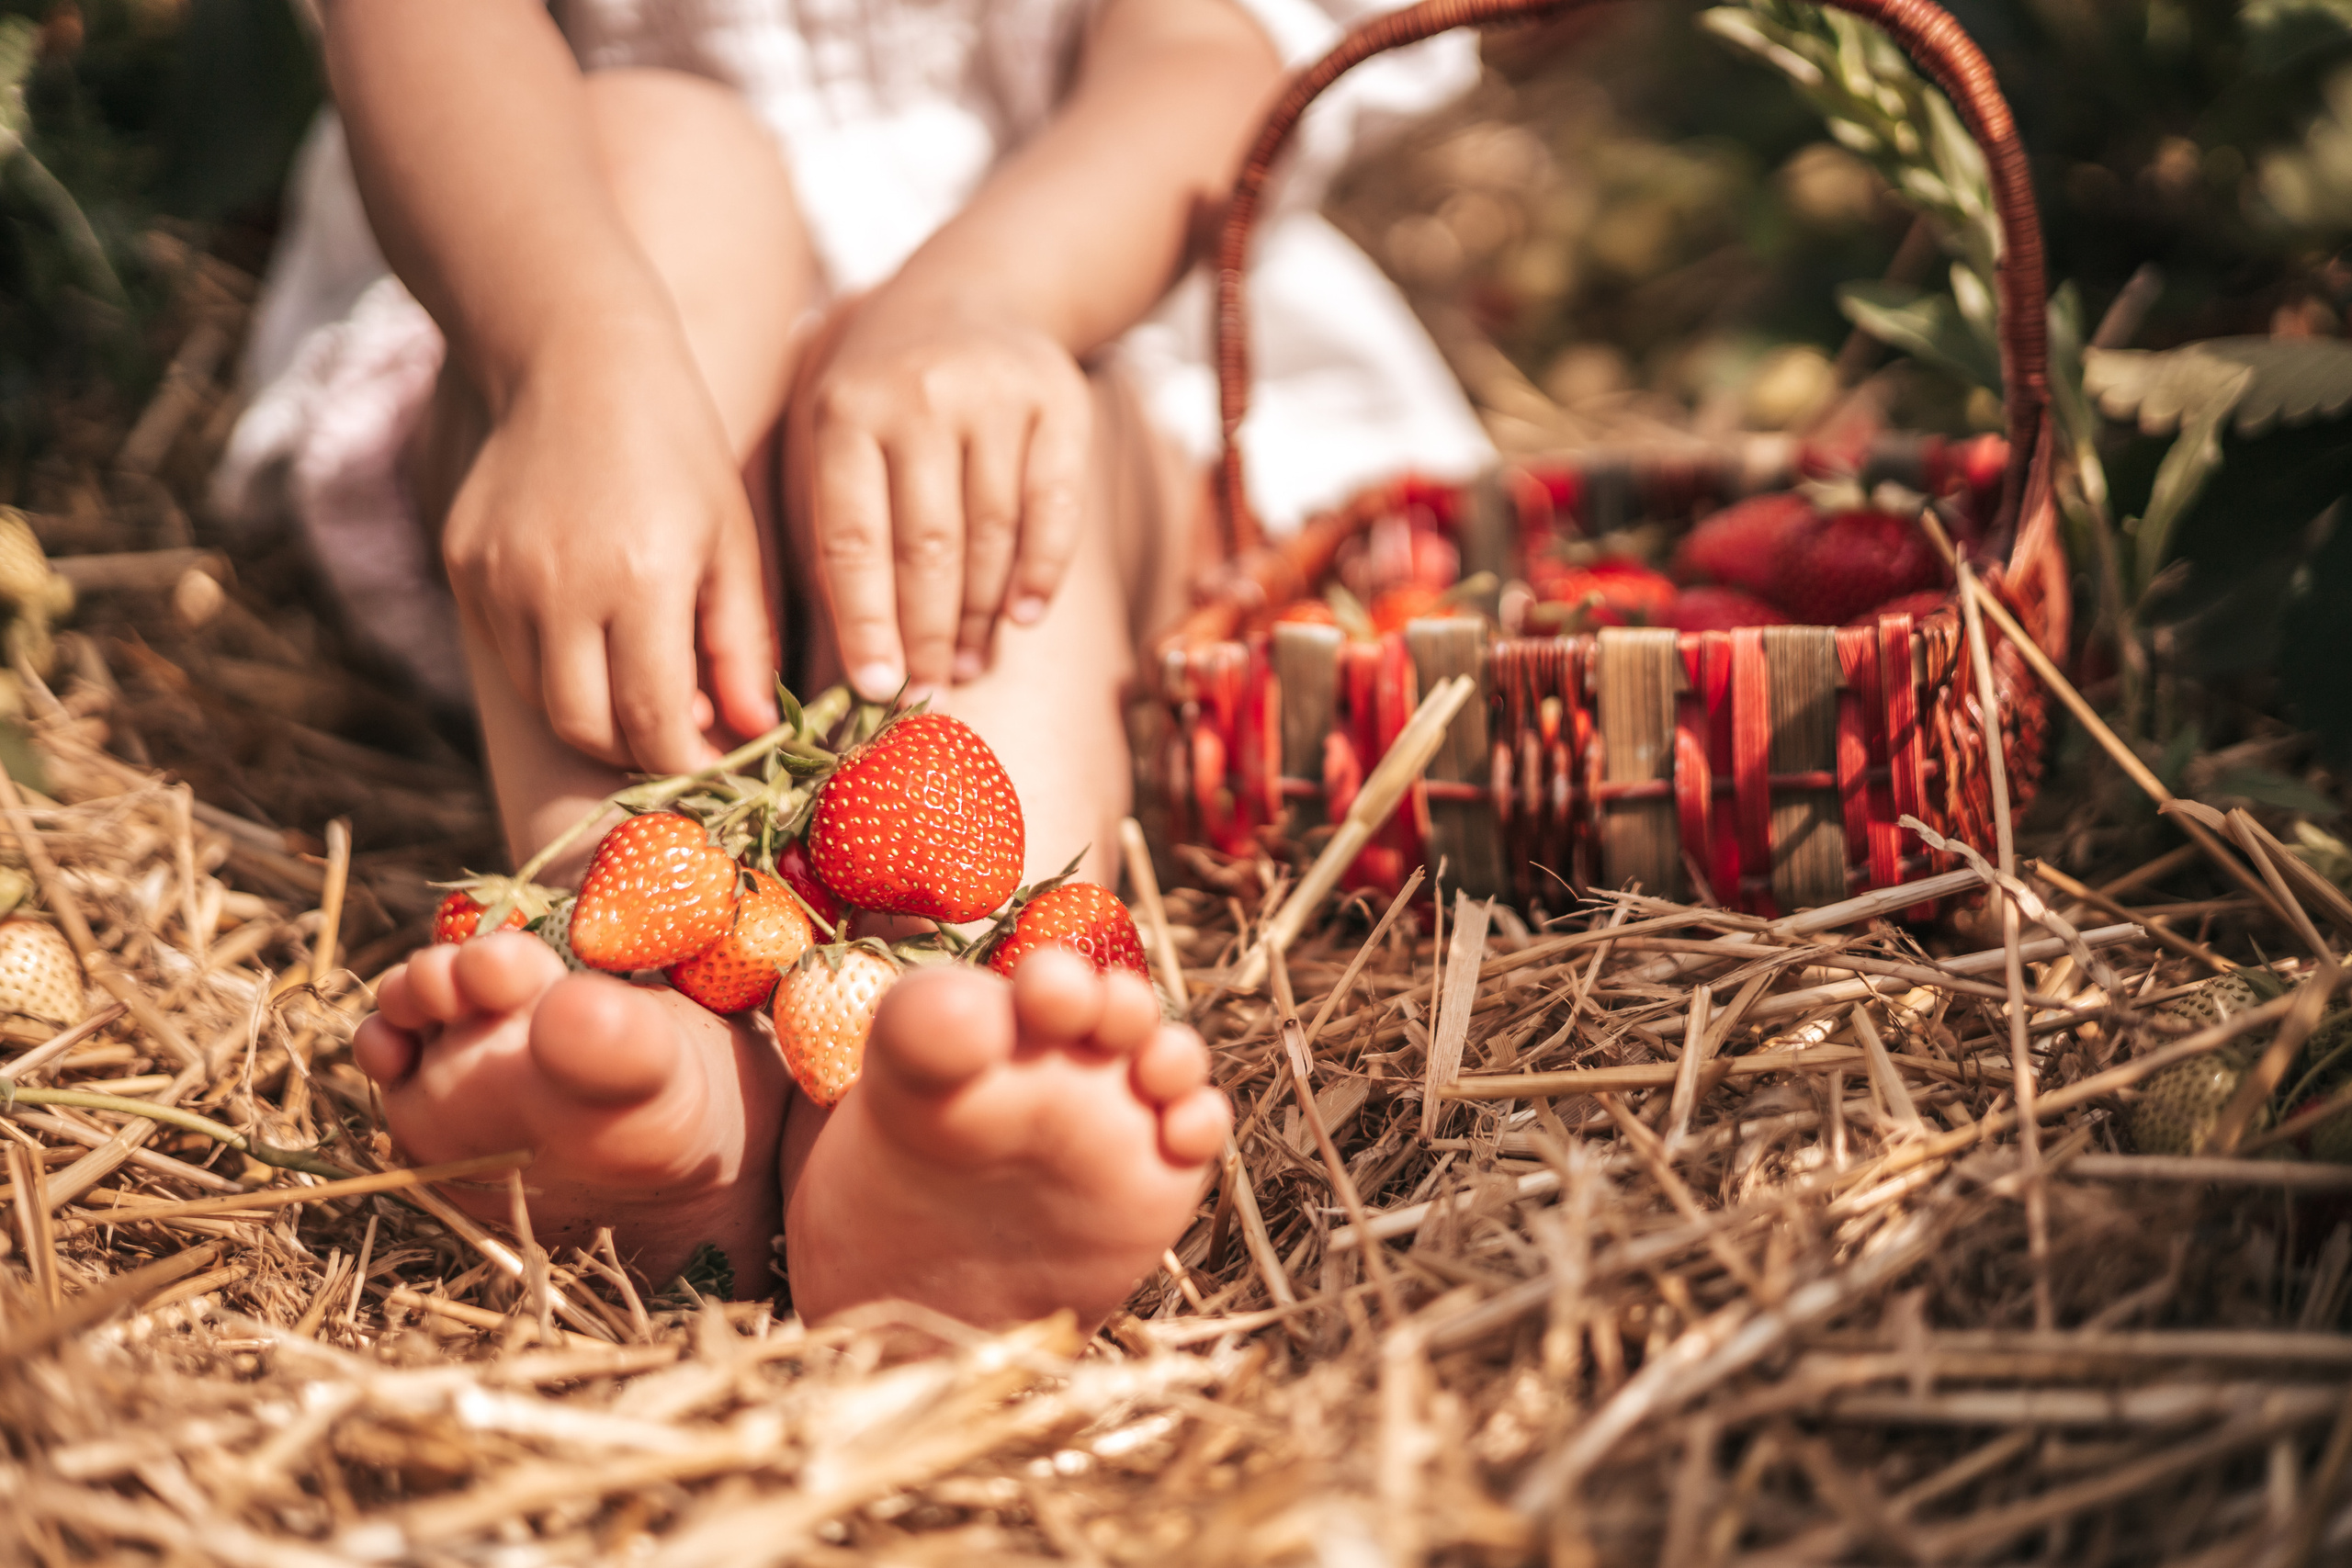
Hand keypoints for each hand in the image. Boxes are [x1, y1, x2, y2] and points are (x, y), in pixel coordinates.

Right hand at [440, 324, 779, 772]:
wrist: (570, 355)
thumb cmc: (676, 447)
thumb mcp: (732, 540)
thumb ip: (742, 642)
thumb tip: (755, 732)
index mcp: (640, 579)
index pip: (655, 723)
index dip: (691, 762)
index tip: (718, 761)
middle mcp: (556, 587)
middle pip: (587, 730)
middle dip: (638, 751)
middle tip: (679, 735)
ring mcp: (497, 579)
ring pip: (540, 701)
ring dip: (594, 713)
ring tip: (640, 683)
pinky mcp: (461, 565)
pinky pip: (507, 654)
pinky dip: (552, 667)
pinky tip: (591, 630)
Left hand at [793, 291, 1090, 697]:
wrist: (969, 291)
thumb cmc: (879, 395)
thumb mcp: (824, 435)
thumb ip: (816, 531)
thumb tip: (816, 662)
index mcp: (845, 411)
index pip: (852, 537)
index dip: (866, 622)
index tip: (875, 688)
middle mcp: (919, 395)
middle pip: (929, 545)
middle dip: (928, 633)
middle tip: (928, 692)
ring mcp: (995, 394)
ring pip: (994, 535)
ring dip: (983, 617)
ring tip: (970, 666)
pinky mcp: (1060, 400)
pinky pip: (1057, 509)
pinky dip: (1042, 573)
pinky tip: (1023, 618)